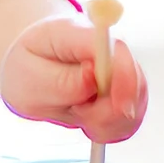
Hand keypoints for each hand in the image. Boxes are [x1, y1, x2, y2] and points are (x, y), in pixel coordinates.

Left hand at [0, 13, 147, 144]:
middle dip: (109, 112)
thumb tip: (92, 78)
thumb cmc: (29, 64)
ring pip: (135, 104)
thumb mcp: (28, 73)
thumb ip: (59, 80)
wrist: (33, 65)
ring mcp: (121, 70)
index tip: (120, 108)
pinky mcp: (126, 92)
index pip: (116, 50)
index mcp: (82, 33)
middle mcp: (110, 48)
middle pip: (134, 80)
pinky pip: (129, 119)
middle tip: (76, 113)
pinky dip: (109, 129)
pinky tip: (87, 120)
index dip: (125, 78)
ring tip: (75, 111)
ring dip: (106, 122)